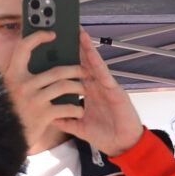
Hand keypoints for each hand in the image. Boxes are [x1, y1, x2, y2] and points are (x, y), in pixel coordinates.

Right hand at [0, 28, 91, 143]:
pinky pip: (66, 107)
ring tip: (84, 89)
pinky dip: (76, 108)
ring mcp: (32, 99)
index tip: (52, 34)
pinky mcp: (42, 115)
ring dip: (79, 87)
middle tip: (83, 70)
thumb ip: (24, 77)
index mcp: (13, 75)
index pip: (24, 47)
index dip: (38, 37)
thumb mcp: (12, 91)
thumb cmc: (13, 113)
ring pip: (64, 86)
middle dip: (75, 69)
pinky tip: (79, 109)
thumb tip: (47, 62)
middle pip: (56, 70)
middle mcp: (21, 84)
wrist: (6, 140)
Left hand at [65, 31, 143, 155]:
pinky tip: (90, 51)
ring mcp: (106, 87)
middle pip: (84, 63)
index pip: (76, 72)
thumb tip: (50, 117)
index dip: (68, 60)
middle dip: (76, 47)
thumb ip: (66, 121)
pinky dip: (97, 61)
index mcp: (90, 93)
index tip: (56, 48)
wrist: (124, 146)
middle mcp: (97, 87)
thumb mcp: (81, 128)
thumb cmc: (107, 136)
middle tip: (66, 29)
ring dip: (86, 47)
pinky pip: (103, 73)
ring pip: (94, 63)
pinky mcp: (114, 91)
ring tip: (78, 32)